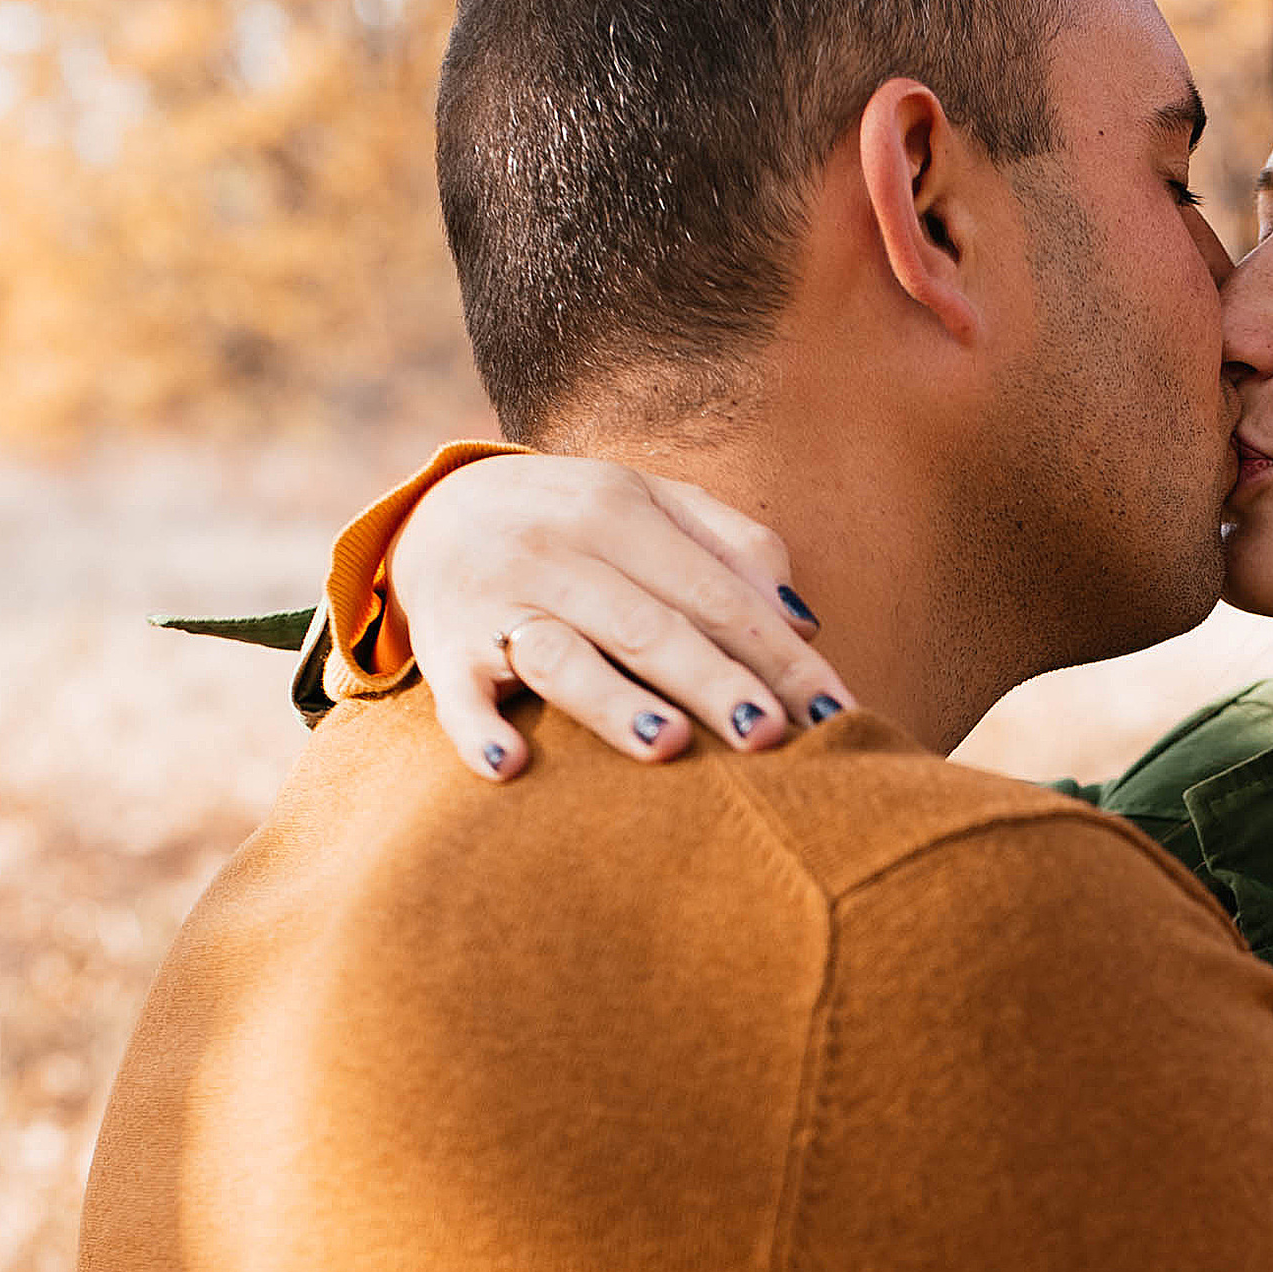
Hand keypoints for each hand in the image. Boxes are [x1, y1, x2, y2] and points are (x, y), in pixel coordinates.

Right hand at [389, 452, 857, 782]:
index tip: (836, 713)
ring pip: (561, 655)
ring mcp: (496, 602)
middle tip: (770, 737)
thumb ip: (733, 548)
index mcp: (621, 512)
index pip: (717, 594)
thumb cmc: (577, 525)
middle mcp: (557, 552)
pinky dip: (478, 729)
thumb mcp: (650, 505)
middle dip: (714, 682)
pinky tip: (509, 766)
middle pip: (649, 627)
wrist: (436, 511)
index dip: (780, 656)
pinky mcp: (444, 650)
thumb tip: (805, 621)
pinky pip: (457, 695)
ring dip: (611, 703)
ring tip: (667, 746)